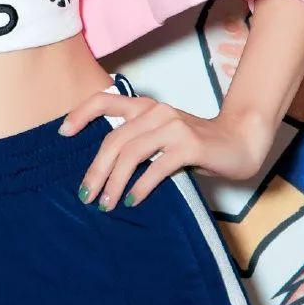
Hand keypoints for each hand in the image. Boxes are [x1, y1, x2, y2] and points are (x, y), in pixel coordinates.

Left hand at [59, 89, 275, 209]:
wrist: (240, 141)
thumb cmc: (196, 143)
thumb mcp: (161, 137)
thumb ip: (137, 142)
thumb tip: (103, 170)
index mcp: (145, 106)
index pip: (104, 100)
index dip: (80, 114)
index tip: (63, 133)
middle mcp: (156, 111)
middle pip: (113, 140)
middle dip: (95, 170)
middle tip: (86, 196)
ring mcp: (173, 126)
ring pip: (130, 153)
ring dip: (113, 182)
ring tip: (105, 204)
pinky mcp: (189, 144)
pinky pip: (156, 167)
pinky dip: (140, 187)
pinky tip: (132, 201)